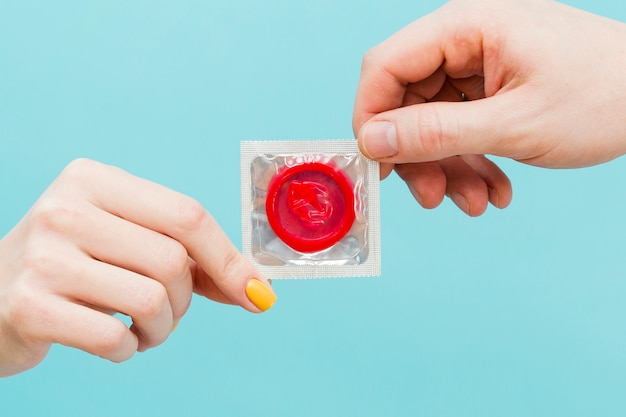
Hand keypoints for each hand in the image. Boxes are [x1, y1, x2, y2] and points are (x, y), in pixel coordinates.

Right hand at [0, 159, 275, 376]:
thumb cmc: (77, 265)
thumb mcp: (128, 241)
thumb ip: (192, 259)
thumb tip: (257, 291)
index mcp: (94, 179)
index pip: (187, 216)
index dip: (228, 260)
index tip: (256, 295)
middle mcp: (66, 208)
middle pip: (173, 261)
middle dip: (185, 300)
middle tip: (165, 311)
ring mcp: (43, 256)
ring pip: (151, 300)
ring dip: (161, 328)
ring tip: (140, 328)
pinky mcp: (28, 306)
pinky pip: (114, 338)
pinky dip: (128, 349)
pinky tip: (114, 341)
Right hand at [353, 0, 625, 214]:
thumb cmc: (604, 97)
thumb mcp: (513, 123)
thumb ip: (435, 133)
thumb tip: (371, 142)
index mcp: (467, 26)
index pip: (386, 65)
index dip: (371, 117)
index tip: (374, 165)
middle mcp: (466, 39)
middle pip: (408, 100)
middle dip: (419, 156)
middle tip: (432, 197)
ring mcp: (480, 65)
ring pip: (434, 122)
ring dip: (449, 168)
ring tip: (477, 202)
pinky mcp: (494, 88)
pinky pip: (462, 127)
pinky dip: (472, 162)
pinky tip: (495, 189)